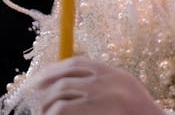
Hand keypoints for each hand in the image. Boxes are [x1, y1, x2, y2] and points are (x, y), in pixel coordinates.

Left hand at [32, 56, 164, 114]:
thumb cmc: (136, 112)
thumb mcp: (122, 88)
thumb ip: (101, 80)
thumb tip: (66, 80)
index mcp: (111, 72)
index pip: (75, 63)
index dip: (53, 70)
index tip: (39, 80)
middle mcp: (105, 83)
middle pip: (63, 81)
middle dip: (45, 93)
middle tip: (37, 105)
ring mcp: (101, 100)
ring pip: (60, 100)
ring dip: (47, 109)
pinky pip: (65, 112)